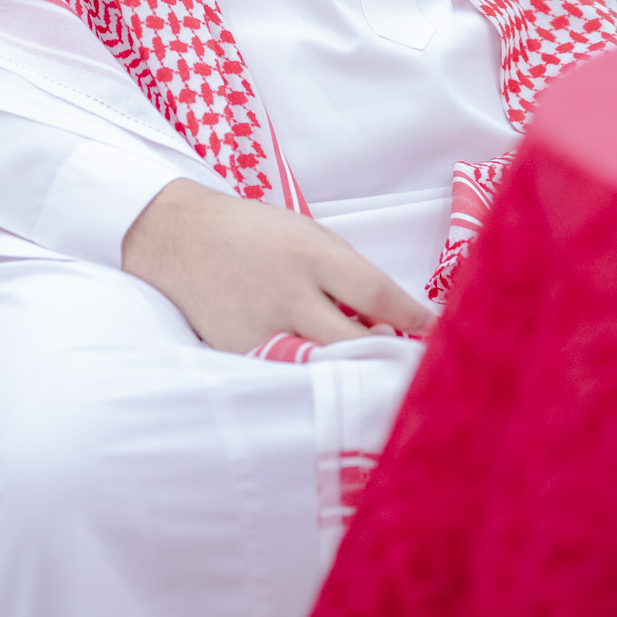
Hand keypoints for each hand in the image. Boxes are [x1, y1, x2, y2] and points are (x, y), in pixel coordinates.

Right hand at [121, 177, 436, 354]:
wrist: (181, 239)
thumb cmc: (254, 232)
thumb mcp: (306, 235)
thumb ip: (344, 274)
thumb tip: (386, 319)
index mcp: (311, 254)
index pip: (376, 294)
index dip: (412, 318)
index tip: (435, 335)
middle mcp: (289, 293)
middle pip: (353, 342)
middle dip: (386, 358)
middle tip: (411, 372)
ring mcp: (262, 328)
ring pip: (320, 367)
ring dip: (349, 374)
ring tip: (374, 383)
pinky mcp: (238, 354)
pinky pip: (285, 374)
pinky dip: (308, 380)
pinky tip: (324, 383)